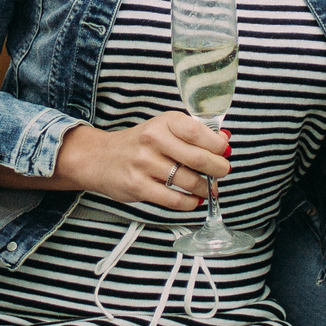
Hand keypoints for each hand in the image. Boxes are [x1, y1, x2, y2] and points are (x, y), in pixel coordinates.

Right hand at [56, 113, 228, 211]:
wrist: (99, 158)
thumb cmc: (138, 143)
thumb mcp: (163, 128)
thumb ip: (192, 134)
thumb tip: (224, 140)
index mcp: (163, 122)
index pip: (197, 131)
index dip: (217, 144)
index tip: (225, 151)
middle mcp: (153, 140)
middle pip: (197, 157)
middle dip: (218, 168)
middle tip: (223, 171)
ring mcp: (144, 165)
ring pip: (188, 181)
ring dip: (206, 187)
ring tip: (209, 188)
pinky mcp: (139, 187)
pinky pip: (173, 200)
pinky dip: (190, 202)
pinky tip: (194, 199)